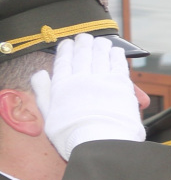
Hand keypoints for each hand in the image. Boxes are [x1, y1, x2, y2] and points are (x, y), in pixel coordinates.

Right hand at [29, 34, 144, 158]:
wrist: (99, 142)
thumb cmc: (72, 135)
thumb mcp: (48, 115)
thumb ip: (43, 92)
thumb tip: (40, 74)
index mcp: (62, 85)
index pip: (63, 61)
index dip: (66, 50)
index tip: (68, 43)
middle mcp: (81, 78)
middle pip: (82, 55)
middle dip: (83, 43)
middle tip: (85, 37)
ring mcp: (102, 80)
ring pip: (100, 55)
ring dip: (100, 46)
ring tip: (101, 41)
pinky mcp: (121, 85)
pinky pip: (119, 64)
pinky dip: (117, 55)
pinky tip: (116, 51)